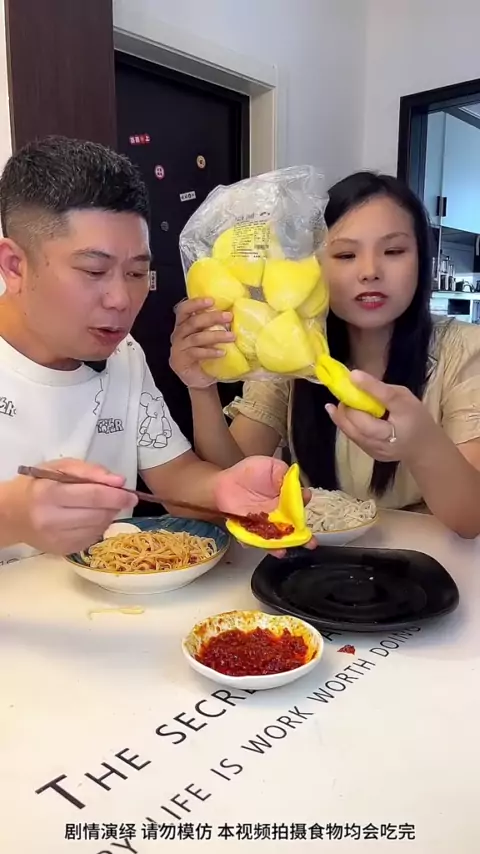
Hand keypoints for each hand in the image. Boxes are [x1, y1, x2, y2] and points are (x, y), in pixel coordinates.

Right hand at [7, 458, 136, 554]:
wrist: (14, 513)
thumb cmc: (39, 484)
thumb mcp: (61, 467)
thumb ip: (91, 471)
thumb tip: (119, 482)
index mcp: (50, 494)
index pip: (92, 496)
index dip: (116, 496)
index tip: (132, 494)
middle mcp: (51, 519)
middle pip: (98, 514)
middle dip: (115, 506)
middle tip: (121, 498)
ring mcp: (57, 538)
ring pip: (98, 528)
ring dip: (108, 516)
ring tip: (102, 506)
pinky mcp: (63, 550)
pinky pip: (92, 538)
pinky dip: (98, 527)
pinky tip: (90, 518)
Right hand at [169, 298, 234, 387]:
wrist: (198, 379)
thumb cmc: (204, 355)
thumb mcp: (208, 338)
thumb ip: (213, 327)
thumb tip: (233, 314)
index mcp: (183, 325)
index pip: (184, 309)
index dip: (196, 303)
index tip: (211, 300)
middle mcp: (178, 334)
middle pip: (193, 322)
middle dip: (212, 317)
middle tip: (228, 316)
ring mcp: (179, 347)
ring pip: (197, 337)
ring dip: (215, 336)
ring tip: (231, 336)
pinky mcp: (181, 360)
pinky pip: (196, 353)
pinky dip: (210, 352)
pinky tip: (222, 353)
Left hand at [213, 456, 315, 555]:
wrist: (223, 487)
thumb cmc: (247, 473)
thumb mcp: (268, 466)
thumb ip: (283, 472)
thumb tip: (296, 481)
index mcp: (287, 495)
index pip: (300, 500)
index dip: (304, 501)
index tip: (304, 500)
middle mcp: (281, 511)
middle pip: (296, 524)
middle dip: (304, 534)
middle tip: (310, 541)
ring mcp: (269, 524)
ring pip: (283, 536)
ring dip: (289, 544)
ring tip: (290, 549)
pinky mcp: (257, 532)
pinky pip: (264, 542)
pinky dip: (269, 547)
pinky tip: (276, 550)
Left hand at [326, 371, 435, 462]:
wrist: (423, 447)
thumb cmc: (415, 417)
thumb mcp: (403, 397)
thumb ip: (380, 389)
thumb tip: (354, 376)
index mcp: (405, 418)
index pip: (387, 401)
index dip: (368, 389)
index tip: (352, 376)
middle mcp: (390, 439)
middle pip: (362, 424)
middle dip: (348, 409)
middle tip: (342, 395)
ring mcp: (378, 450)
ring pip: (353, 433)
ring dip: (342, 418)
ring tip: (334, 407)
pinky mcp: (371, 455)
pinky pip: (355, 438)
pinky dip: (347, 426)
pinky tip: (343, 416)